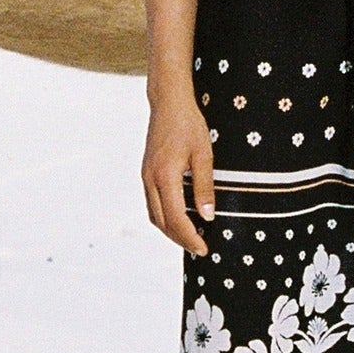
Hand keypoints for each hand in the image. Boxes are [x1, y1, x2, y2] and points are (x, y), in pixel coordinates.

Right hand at [143, 92, 214, 255]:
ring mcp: (145, 177)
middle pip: (161, 222)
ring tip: (191, 238)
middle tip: (200, 249)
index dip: (189, 237)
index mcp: (164, 176)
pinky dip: (165, 217)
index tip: (204, 249)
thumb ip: (204, 187)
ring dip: (171, 231)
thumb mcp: (204, 155)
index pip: (175, 218)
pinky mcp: (146, 173)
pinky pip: (153, 204)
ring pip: (154, 215)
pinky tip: (180, 219)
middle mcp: (150, 179)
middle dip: (180, 239)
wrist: (168, 104)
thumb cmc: (189, 125)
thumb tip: (208, 217)